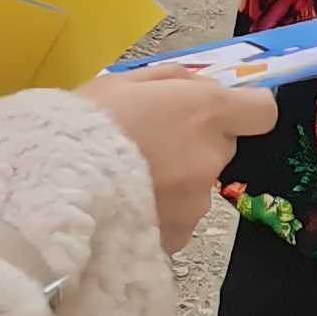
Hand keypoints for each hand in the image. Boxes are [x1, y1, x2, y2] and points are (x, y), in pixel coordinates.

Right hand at [79, 68, 278, 253]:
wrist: (55, 185)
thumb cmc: (83, 124)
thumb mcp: (123, 81)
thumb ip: (172, 81)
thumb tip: (200, 86)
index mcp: (204, 111)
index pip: (261, 111)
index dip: (243, 111)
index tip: (216, 113)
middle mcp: (211, 156)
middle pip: (222, 147)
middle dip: (195, 144)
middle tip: (149, 145)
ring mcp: (197, 200)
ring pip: (196, 185)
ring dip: (174, 181)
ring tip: (126, 180)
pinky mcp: (179, 234)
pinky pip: (177, 217)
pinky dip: (158, 212)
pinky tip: (124, 206)